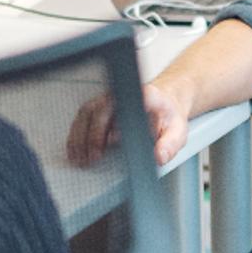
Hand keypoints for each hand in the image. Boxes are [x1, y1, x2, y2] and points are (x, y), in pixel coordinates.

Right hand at [65, 82, 191, 167]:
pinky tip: (74, 151)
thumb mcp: (177, 132)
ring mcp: (107, 99)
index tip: (111, 141)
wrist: (164, 102)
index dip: (116, 123)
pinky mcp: (97, 107)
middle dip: (94, 135)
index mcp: (144, 96)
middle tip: (93, 157)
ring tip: (80, 158)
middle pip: (100, 110)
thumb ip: (169, 145)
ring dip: (80, 136)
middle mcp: (121, 94)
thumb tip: (159, 157)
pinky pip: (81, 118)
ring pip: (86, 114)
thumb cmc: (168, 116)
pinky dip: (75, 135)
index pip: (126, 105)